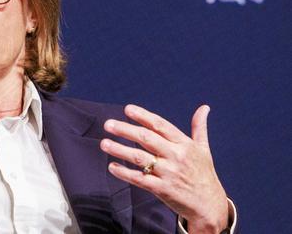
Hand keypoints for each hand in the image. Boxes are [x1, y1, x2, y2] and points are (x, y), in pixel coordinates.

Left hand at [100, 104, 228, 233]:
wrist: (210, 206)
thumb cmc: (204, 174)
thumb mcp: (204, 149)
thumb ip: (199, 127)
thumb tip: (204, 107)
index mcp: (184, 144)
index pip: (160, 125)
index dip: (143, 116)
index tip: (127, 109)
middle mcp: (176, 156)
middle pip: (146, 139)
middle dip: (125, 130)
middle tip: (108, 124)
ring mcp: (169, 173)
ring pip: (139, 158)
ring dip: (120, 150)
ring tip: (104, 143)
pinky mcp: (162, 189)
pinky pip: (139, 179)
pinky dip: (124, 173)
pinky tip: (112, 167)